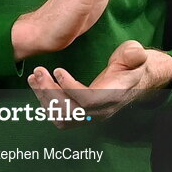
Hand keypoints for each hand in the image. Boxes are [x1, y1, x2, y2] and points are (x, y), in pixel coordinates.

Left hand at [27, 41, 171, 125]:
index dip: (70, 88)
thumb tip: (134, 53)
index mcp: (114, 95)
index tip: (57, 70)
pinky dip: (46, 103)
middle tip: (39, 72)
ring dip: (44, 99)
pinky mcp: (82, 115)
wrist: (136, 79)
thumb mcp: (136, 54)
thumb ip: (134, 54)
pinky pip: (61, 117)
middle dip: (50, 93)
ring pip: (62, 118)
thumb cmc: (134, 64)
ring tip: (35, 78)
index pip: (89, 100)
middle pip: (71, 112)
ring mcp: (91, 116)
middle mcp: (101, 111)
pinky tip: (38, 85)